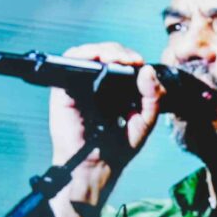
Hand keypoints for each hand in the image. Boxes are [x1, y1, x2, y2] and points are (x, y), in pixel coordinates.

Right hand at [50, 42, 165, 206]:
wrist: (97, 166)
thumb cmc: (119, 147)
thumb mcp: (145, 121)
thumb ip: (152, 97)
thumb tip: (148, 70)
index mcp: (116, 90)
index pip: (122, 63)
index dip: (131, 58)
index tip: (140, 63)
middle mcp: (97, 85)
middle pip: (106, 54)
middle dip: (120, 52)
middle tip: (131, 61)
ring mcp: (79, 86)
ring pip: (88, 54)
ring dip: (104, 50)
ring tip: (117, 59)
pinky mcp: (64, 90)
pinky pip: (70, 63)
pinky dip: (83, 55)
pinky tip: (97, 59)